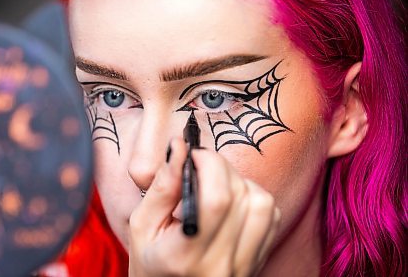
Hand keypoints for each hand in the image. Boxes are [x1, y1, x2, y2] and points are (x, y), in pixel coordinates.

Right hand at [129, 138, 280, 276]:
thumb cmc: (151, 264)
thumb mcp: (142, 226)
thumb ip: (162, 186)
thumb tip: (180, 146)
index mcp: (186, 257)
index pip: (217, 200)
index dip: (210, 164)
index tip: (194, 154)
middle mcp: (222, 264)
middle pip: (241, 196)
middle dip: (221, 166)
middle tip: (200, 165)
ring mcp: (245, 266)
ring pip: (262, 203)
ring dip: (240, 182)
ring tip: (215, 186)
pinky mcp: (258, 262)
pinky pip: (270, 217)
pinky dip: (253, 198)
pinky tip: (230, 203)